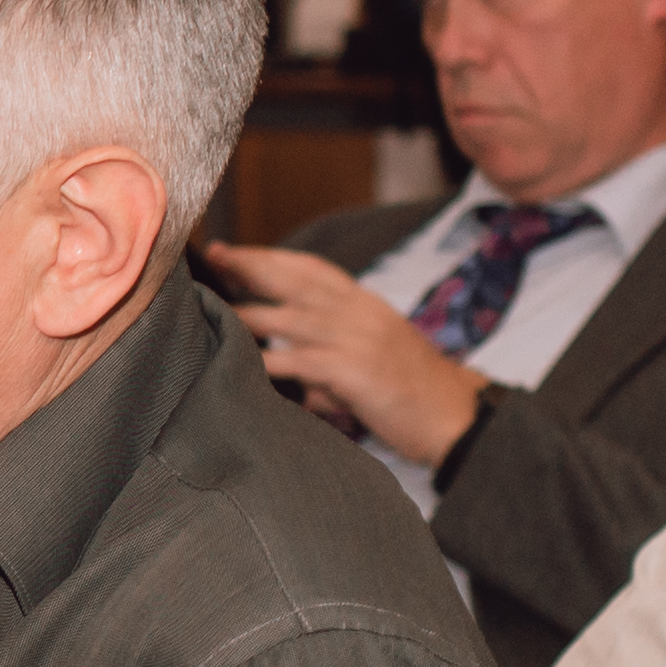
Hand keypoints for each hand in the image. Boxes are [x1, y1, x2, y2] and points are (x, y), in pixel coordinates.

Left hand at [202, 243, 490, 462]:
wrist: (456, 415)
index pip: (312, 269)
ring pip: (290, 317)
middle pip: (295, 280)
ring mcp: (358, 339)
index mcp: (366, 304)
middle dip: (251, 265)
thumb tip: (288, 364)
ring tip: (209, 308)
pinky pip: (301, 362)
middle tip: (214, 256)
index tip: (233, 251)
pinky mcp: (355, 371)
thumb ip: (332, 349)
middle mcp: (360, 313)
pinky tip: (240, 359)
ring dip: (247, 312)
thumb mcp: (376, 352)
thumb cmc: (413, 391)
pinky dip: (269, 361)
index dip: (271, 257)